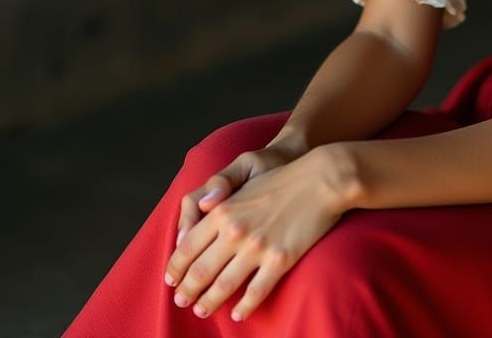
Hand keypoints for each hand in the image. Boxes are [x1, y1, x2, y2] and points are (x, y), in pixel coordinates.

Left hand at [165, 147, 350, 321]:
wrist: (321, 178)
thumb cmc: (282, 177)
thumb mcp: (243, 181)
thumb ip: (217, 203)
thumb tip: (195, 221)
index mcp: (222, 211)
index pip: (186, 248)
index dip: (174, 269)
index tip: (171, 281)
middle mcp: (235, 231)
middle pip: (199, 272)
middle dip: (186, 291)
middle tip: (181, 301)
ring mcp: (258, 247)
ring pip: (223, 286)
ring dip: (208, 302)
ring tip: (202, 310)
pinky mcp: (280, 259)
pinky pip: (256, 292)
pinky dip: (243, 307)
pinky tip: (238, 313)